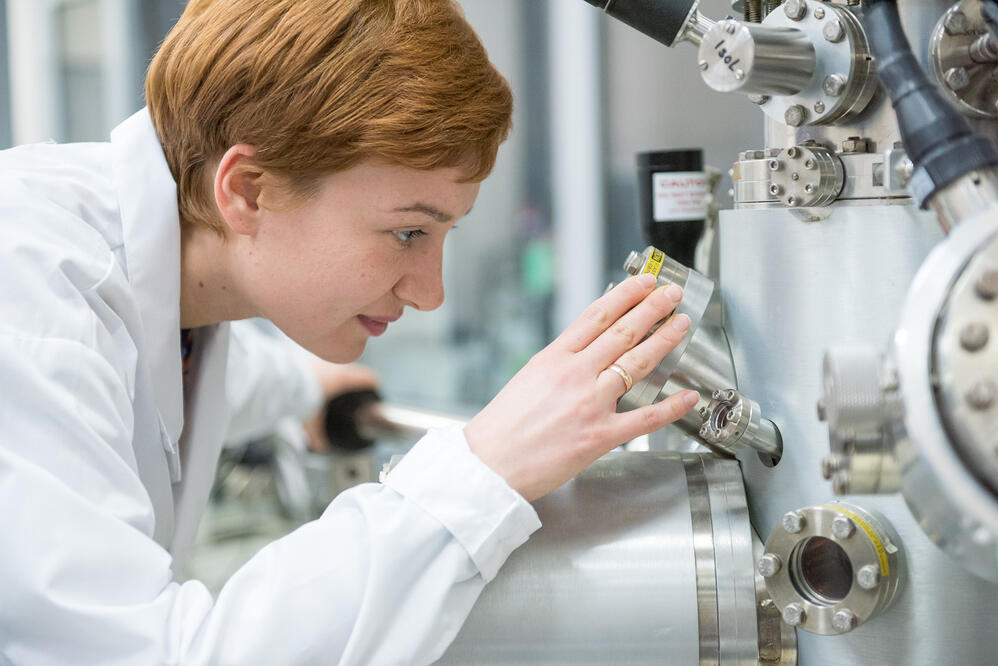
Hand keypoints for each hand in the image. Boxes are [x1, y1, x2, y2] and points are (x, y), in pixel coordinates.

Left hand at [304, 361, 378, 451]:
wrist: (282, 380)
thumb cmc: (301, 396)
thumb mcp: (311, 419)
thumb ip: (317, 433)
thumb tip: (320, 446)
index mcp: (342, 379)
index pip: (366, 378)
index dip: (373, 382)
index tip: (375, 385)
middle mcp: (334, 366)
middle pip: (351, 370)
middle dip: (352, 379)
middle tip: (351, 388)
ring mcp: (321, 359)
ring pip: (334, 364)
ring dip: (335, 373)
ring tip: (330, 382)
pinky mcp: (307, 357)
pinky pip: (319, 362)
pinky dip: (319, 370)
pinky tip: (312, 376)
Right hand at [464, 274, 698, 501]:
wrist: (489, 466)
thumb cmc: (502, 427)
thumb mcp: (528, 377)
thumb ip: (560, 360)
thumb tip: (587, 343)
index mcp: (553, 358)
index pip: (597, 316)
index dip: (626, 295)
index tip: (645, 282)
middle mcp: (574, 376)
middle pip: (623, 332)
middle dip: (653, 309)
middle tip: (672, 294)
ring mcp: (590, 405)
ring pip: (637, 364)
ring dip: (664, 341)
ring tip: (682, 325)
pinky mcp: (600, 436)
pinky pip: (645, 418)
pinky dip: (671, 406)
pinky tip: (688, 395)